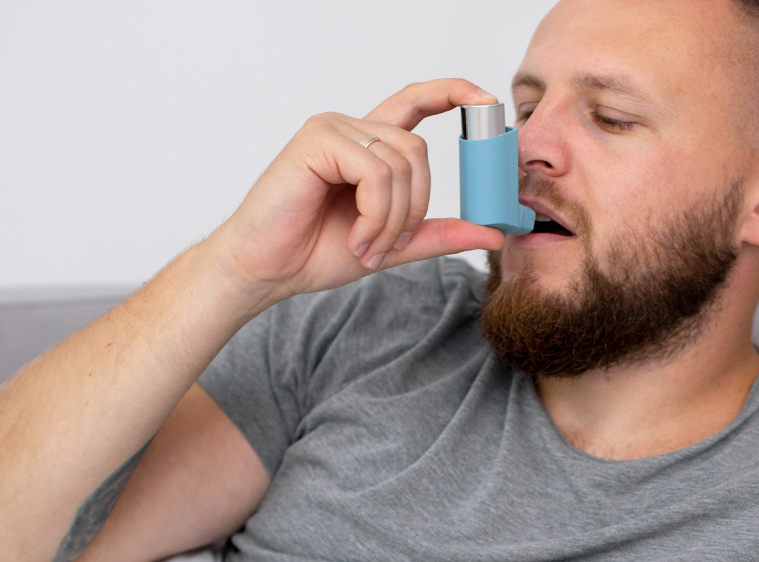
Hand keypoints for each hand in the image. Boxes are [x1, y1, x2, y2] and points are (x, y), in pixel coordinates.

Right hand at [206, 79, 505, 308]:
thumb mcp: (393, 245)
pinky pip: (375, 173)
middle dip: (415, 207)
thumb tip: (493, 231)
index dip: (453, 93)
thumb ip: (438, 233)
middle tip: (390, 245)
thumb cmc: (314, 252)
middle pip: (418, 150)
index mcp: (368, 145)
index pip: (416, 102)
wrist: (265, 271)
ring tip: (366, 246)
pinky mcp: (317, 140)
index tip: (487, 101)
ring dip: (393, 219)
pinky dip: (375, 214)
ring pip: (401, 163)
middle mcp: (351, 128)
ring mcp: (332, 129)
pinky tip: (355, 237)